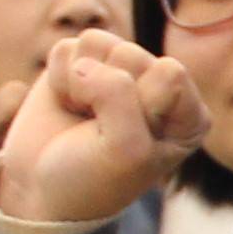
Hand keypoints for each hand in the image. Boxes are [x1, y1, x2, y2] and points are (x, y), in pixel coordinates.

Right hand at [0, 31, 206, 228]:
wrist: (43, 191)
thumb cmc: (94, 178)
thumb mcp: (124, 150)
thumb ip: (118, 96)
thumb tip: (81, 62)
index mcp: (189, 114)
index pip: (170, 73)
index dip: (138, 105)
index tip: (128, 139)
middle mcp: (159, 86)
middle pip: (131, 53)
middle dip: (105, 92)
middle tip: (99, 128)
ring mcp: (120, 71)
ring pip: (98, 42)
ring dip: (79, 84)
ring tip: (84, 116)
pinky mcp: (82, 61)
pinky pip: (67, 48)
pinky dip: (58, 79)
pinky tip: (68, 105)